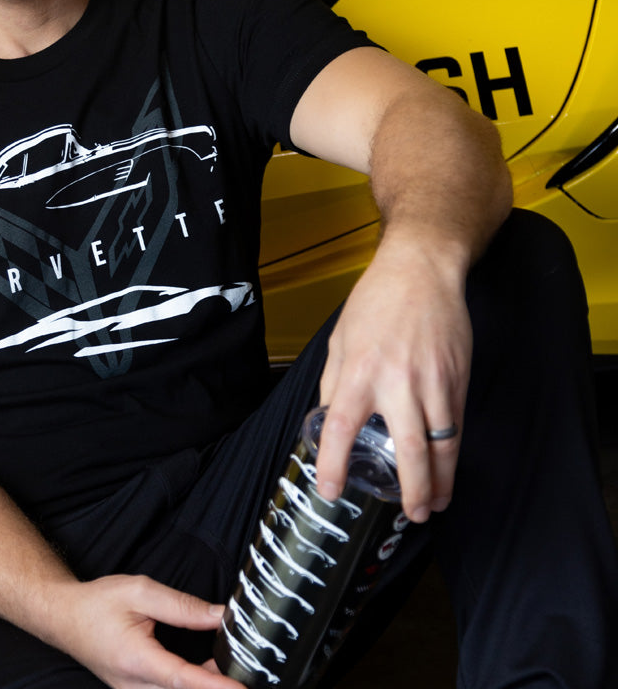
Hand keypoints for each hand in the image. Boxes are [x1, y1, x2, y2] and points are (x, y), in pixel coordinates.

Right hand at [51, 574, 241, 688]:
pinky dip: (189, 683)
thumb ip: (182, 606)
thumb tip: (219, 615)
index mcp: (136, 659)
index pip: (182, 679)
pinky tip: (206, 668)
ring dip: (202, 683)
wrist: (64, 618)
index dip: (214, 686)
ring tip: (225, 661)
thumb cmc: (97, 603)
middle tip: (240, 663)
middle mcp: (134, 686)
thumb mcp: (140, 591)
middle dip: (214, 683)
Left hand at [314, 231, 471, 523]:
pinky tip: (448, 468)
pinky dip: (453, 453)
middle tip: (410, 514)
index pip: (340, 429)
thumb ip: (334, 384)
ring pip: (443, 444)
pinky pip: (456, 425)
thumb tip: (329, 422)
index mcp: (359, 372)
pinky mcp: (457, 379)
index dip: (333, 465)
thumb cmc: (374, 303)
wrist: (421, 271)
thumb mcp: (339, 340)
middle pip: (408, 450)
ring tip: (435, 505)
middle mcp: (397, 383)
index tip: (331, 490)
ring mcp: (433, 382)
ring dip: (441, 481)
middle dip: (412, 489)